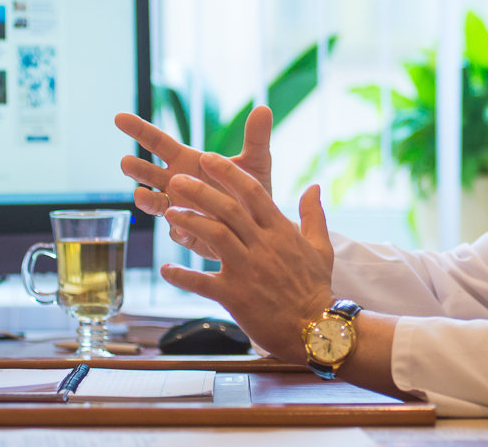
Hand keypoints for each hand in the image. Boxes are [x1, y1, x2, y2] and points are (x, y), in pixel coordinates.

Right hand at [115, 106, 273, 256]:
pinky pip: (178, 229)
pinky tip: (182, 227)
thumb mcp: (256, 162)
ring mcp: (179, 208)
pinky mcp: (187, 232)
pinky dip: (178, 227)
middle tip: (126, 162)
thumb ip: (256, 138)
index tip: (119, 117)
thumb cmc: (251, 189)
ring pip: (156, 203)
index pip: (159, 143)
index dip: (139, 129)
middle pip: (149, 173)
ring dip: (147, 200)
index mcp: (188, 161)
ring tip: (140, 195)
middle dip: (137, 168)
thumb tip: (263, 108)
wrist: (260, 225)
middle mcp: (177, 183)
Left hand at [160, 152, 335, 361]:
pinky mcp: (235, 296)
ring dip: (190, 222)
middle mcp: (263, 246)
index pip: (253, 192)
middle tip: (177, 179)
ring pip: (215, 236)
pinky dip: (182, 275)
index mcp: (281, 231)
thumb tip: (314, 186)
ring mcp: (248, 270)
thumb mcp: (321, 247)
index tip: (209, 157)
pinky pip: (202, 282)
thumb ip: (314, 214)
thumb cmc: (316, 288)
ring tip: (169, 212)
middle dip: (201, 190)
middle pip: (228, 209)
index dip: (229, 172)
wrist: (316, 329)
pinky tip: (166, 270)